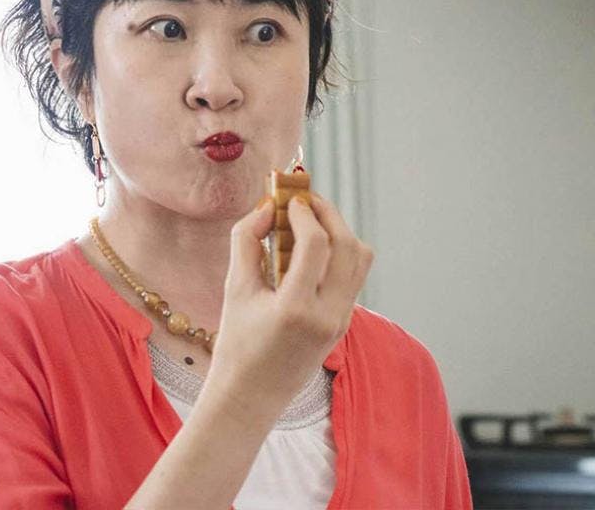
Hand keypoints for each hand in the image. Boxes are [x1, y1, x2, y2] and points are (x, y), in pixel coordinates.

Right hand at [204, 192, 372, 423]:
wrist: (252, 395)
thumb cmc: (237, 342)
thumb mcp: (234, 288)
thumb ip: (246, 241)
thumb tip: (266, 206)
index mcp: (296, 309)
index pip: (316, 245)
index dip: (305, 212)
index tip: (290, 198)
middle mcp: (327, 315)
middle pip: (348, 246)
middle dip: (328, 214)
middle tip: (305, 199)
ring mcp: (341, 321)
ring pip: (360, 259)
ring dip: (340, 232)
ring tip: (311, 221)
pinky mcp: (345, 323)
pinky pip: (354, 276)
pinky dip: (339, 253)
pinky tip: (313, 248)